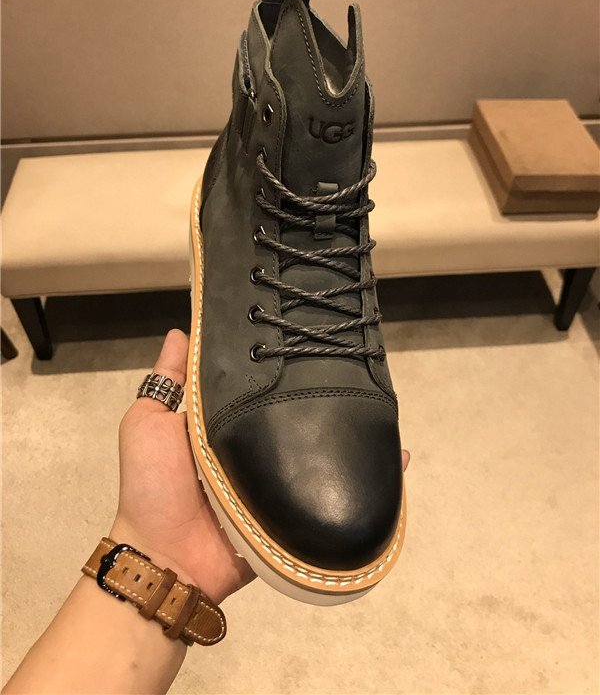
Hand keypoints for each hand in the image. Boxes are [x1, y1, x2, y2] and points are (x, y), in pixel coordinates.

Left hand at [111, 329, 409, 604]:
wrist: (166, 559)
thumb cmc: (153, 485)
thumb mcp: (147, 423)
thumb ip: (167, 382)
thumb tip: (181, 330)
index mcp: (226, 422)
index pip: (260, 384)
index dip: (279, 361)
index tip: (303, 327)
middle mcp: (258, 446)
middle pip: (297, 413)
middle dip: (321, 391)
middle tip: (353, 358)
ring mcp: (282, 479)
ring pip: (324, 449)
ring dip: (351, 429)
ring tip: (380, 398)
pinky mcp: (299, 510)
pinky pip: (340, 491)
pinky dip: (373, 476)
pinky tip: (398, 453)